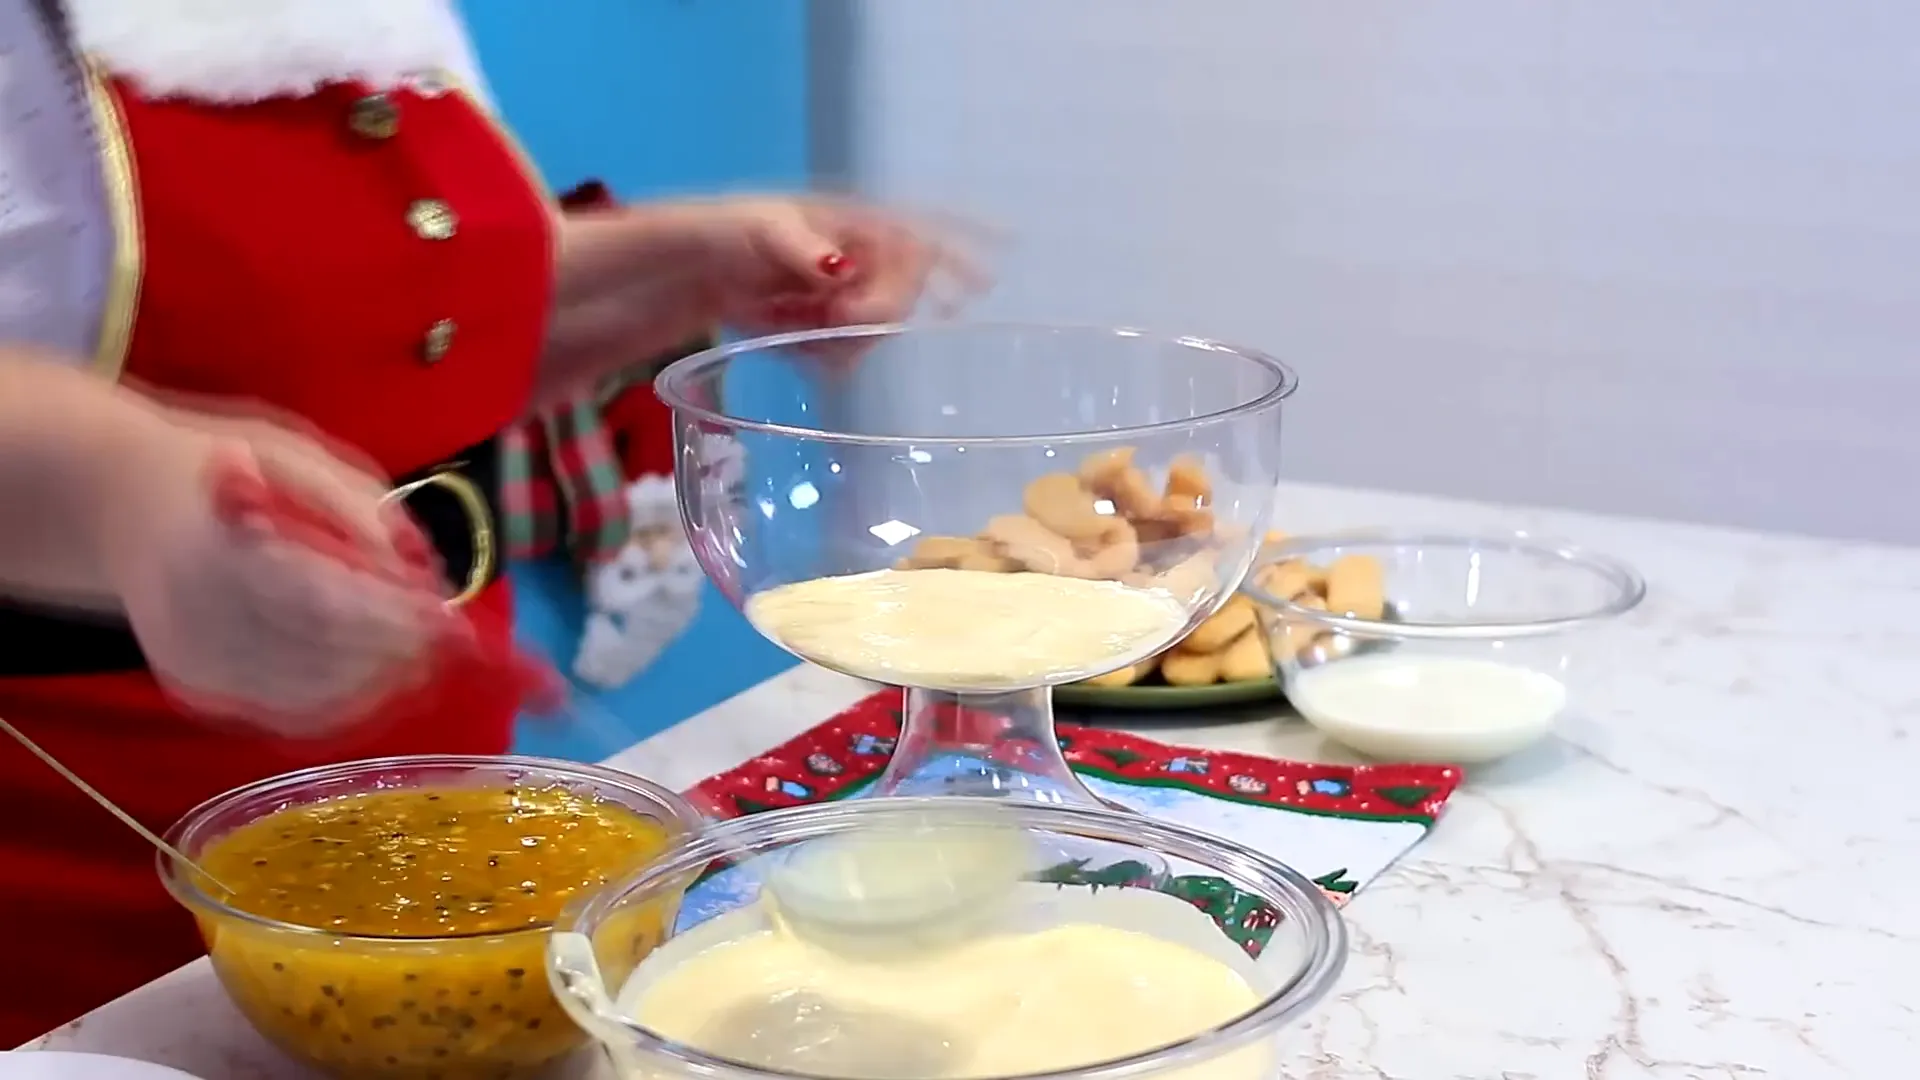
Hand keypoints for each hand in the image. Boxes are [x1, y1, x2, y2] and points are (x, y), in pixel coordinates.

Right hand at [94, 409, 465, 736]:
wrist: (117, 496)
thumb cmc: (221, 465)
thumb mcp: (291, 453)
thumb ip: (355, 506)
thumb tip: (416, 568)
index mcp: (217, 540)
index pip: (319, 595)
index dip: (390, 614)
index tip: (444, 615)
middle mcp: (195, 606)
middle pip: (317, 649)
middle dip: (393, 649)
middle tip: (442, 639)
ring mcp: (188, 652)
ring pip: (304, 692)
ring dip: (374, 681)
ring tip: (417, 656)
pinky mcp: (191, 681)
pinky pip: (279, 710)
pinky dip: (338, 701)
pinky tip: (371, 677)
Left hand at [681, 197, 991, 337]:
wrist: (694, 269)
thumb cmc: (730, 229)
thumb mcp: (764, 229)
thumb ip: (805, 249)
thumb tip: (844, 267)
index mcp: (858, 227)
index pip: (922, 238)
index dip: (963, 254)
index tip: (984, 282)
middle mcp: (863, 264)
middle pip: (903, 301)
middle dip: (873, 312)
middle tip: (830, 312)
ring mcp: (846, 302)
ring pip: (874, 337)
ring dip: (839, 338)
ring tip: (791, 316)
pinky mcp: (826, 335)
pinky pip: (844, 359)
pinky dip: (819, 356)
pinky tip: (788, 333)